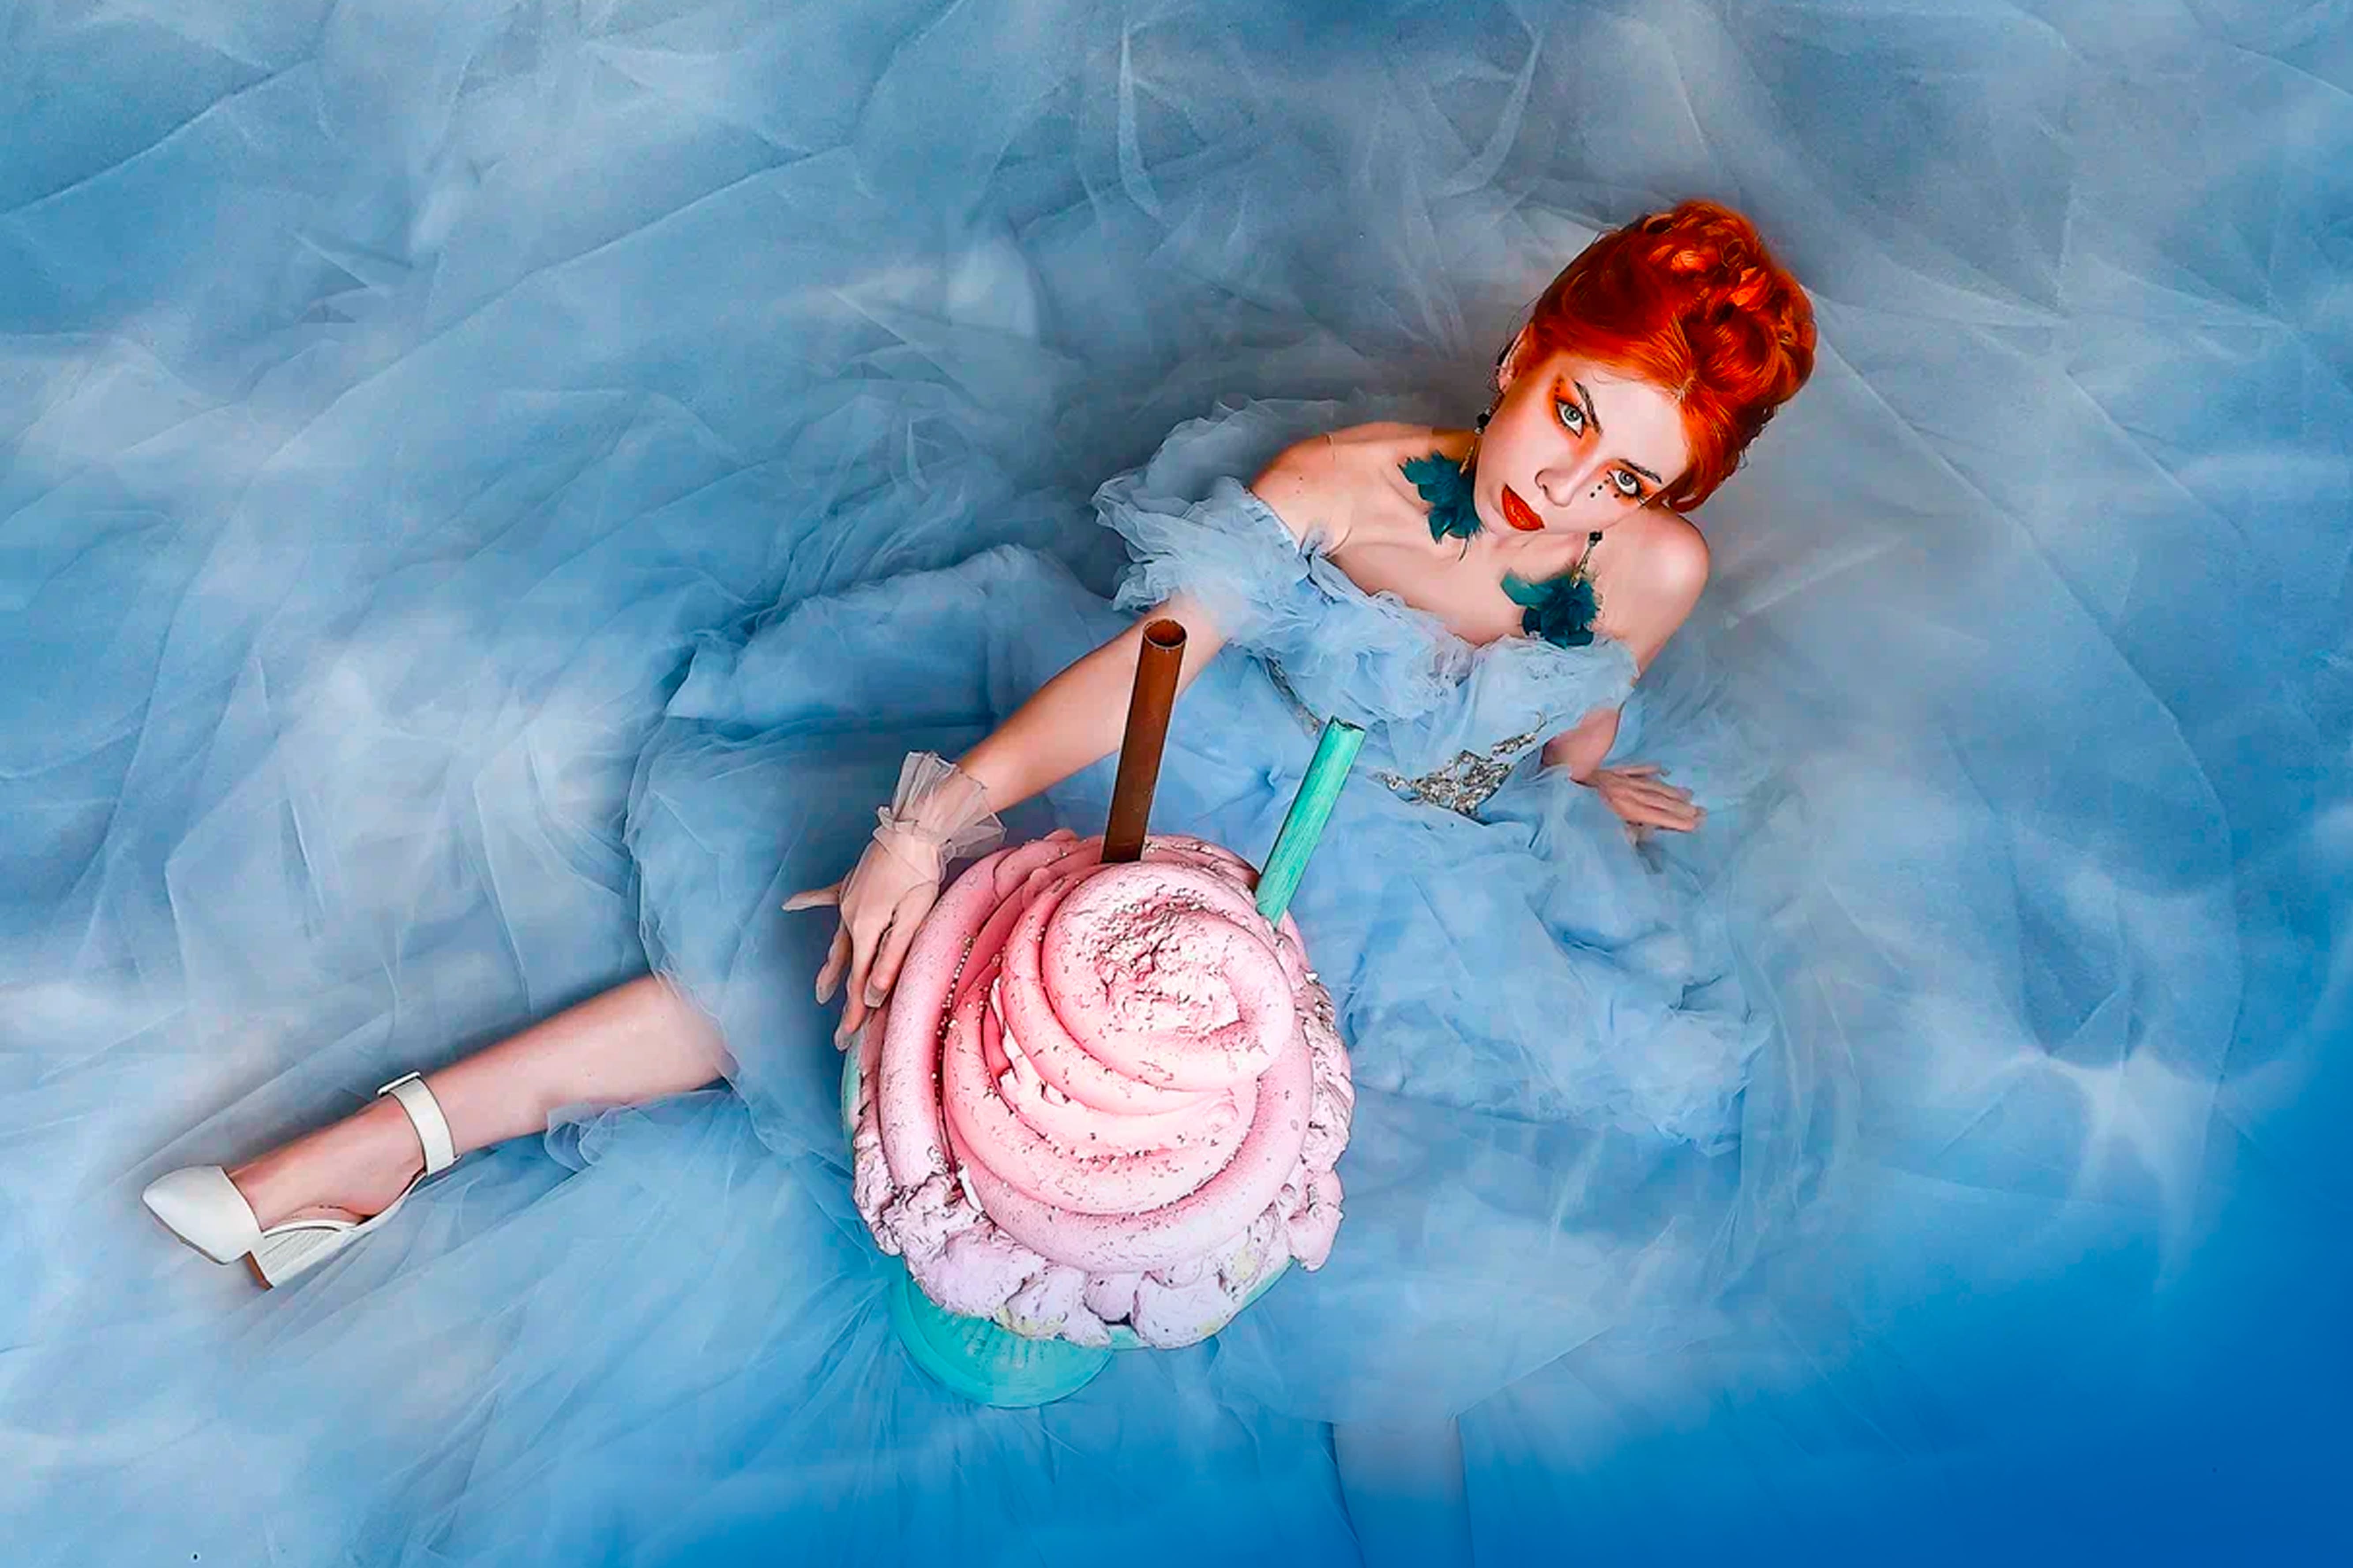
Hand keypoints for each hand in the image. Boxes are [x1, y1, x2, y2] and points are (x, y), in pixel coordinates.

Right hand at [783, 832, 942, 1048]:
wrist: (912, 829)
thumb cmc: (918, 873)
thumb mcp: (911, 920)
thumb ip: (890, 958)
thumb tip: (873, 995)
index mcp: (865, 929)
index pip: (859, 980)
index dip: (855, 1012)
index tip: (849, 1039)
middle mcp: (849, 917)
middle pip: (845, 966)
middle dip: (842, 1001)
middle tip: (839, 1033)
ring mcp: (846, 899)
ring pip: (836, 941)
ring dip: (830, 967)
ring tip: (821, 990)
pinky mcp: (849, 882)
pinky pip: (823, 895)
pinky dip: (807, 901)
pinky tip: (790, 905)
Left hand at [1589, 763, 1703, 838]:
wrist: (1564, 776)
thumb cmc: (1578, 805)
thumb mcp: (1598, 824)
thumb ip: (1621, 830)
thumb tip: (1639, 836)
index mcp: (1625, 808)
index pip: (1657, 816)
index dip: (1677, 821)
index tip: (1695, 824)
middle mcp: (1628, 792)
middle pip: (1660, 801)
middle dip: (1682, 807)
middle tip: (1702, 811)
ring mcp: (1623, 779)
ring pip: (1654, 785)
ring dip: (1672, 790)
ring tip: (1690, 795)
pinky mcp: (1615, 771)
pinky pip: (1637, 769)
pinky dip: (1652, 769)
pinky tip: (1664, 770)